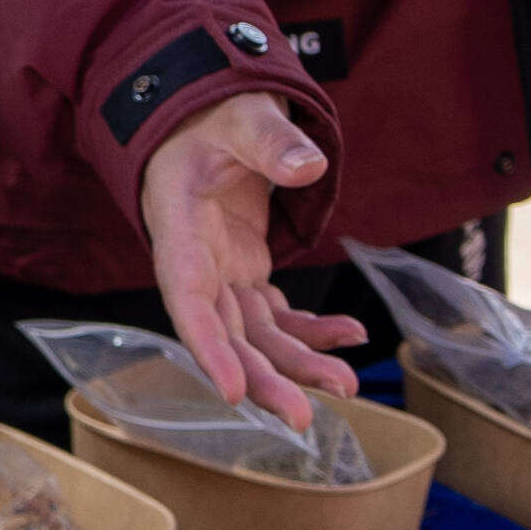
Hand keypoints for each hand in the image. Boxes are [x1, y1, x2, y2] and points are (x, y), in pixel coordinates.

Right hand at [131, 89, 366, 429]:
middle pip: (224, 334)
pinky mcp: (245, 272)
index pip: (188, 297)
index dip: (208, 348)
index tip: (235, 392)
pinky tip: (350, 334)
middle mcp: (196, 261)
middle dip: (263, 379)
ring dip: (296, 364)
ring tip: (346, 384)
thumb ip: (270, 140)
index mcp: (180, 228)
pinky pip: (276, 316)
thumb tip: (309, 167)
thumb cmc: (210, 111)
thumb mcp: (239, 114)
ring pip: (254, 335)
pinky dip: (311, 331)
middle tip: (305, 418)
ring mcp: (222, 271)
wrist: (201, 112)